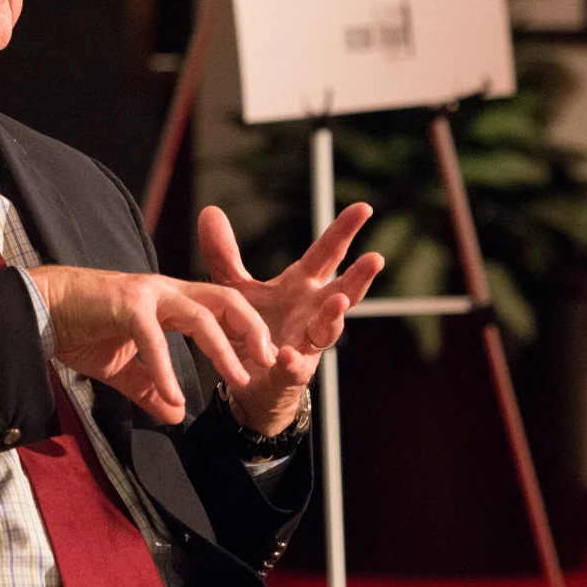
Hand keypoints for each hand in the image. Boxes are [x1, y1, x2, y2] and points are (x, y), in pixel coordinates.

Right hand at [24, 265, 275, 424]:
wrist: (37, 313)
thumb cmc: (79, 332)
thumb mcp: (123, 369)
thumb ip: (151, 389)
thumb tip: (176, 415)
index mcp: (169, 301)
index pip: (221, 310)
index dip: (245, 332)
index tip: (262, 361)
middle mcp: (164, 291)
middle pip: (224, 301)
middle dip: (252, 329)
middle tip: (268, 361)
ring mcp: (146, 295)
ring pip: (198, 316)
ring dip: (221, 350)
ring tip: (238, 380)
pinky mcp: (124, 305)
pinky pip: (153, 339)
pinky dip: (165, 369)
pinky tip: (173, 396)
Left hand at [197, 204, 384, 435]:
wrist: (246, 378)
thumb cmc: (252, 326)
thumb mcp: (235, 287)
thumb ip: (224, 254)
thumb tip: (210, 211)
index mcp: (303, 285)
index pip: (327, 253)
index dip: (343, 231)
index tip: (364, 208)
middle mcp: (313, 311)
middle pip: (342, 290)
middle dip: (359, 275)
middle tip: (375, 258)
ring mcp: (307, 343)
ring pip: (329, 329)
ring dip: (335, 315)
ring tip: (338, 301)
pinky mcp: (291, 372)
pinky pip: (294, 366)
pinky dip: (291, 361)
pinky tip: (285, 354)